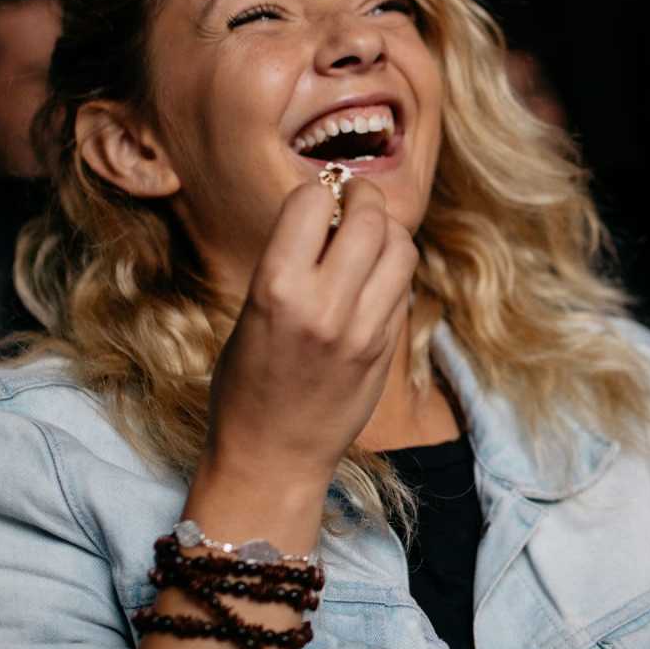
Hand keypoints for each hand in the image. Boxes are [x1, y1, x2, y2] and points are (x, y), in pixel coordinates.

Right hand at [200, 178, 418, 491]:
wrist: (272, 456)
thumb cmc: (246, 383)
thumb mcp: (252, 312)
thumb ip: (292, 262)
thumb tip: (330, 209)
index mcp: (276, 289)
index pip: (311, 201)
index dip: (316, 192)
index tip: (317, 199)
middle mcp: (325, 306)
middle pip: (369, 217)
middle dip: (363, 198)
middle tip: (353, 202)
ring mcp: (364, 329)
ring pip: (400, 247)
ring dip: (388, 231)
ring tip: (369, 238)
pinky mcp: (386, 348)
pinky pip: (403, 286)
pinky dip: (393, 271)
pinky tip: (373, 279)